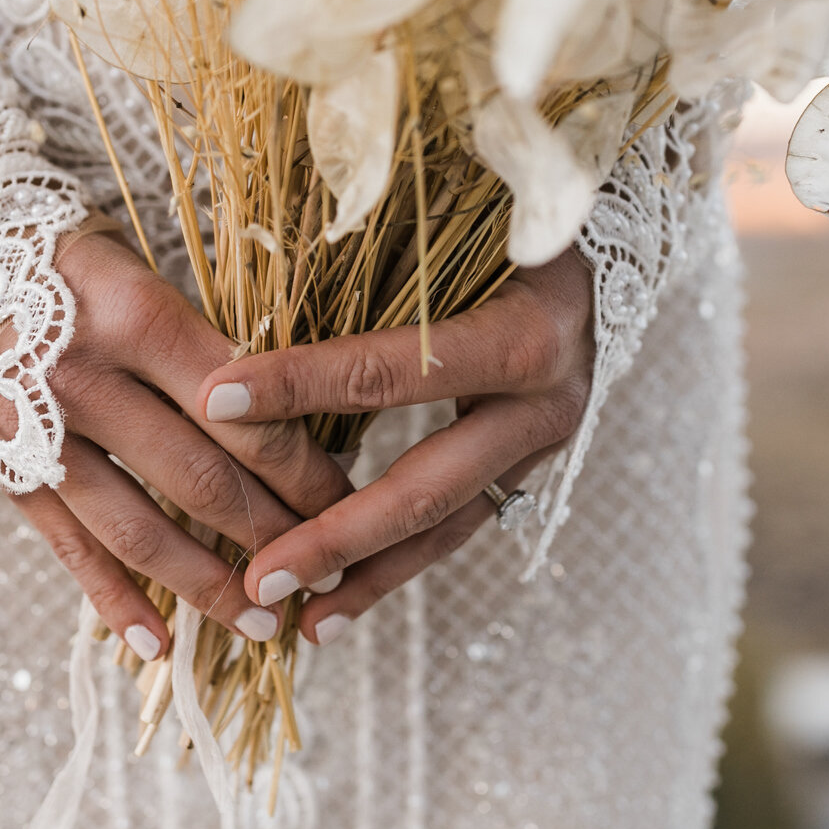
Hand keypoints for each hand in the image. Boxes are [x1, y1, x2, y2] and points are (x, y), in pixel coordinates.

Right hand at [8, 229, 353, 659]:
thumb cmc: (62, 250)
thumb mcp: (141, 270)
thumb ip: (203, 344)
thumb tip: (285, 425)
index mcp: (136, 318)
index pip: (243, 413)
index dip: (304, 469)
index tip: (350, 502)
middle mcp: (84, 380)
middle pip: (202, 479)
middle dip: (275, 535)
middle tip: (325, 574)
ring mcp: (36, 434)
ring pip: (139, 529)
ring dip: (207, 585)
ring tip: (261, 622)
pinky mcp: (2, 469)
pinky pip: (69, 547)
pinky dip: (115, 601)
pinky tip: (158, 644)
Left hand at [194, 249, 594, 642]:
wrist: (612, 246)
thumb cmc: (527, 209)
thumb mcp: (479, 210)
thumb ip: (394, 231)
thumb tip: (279, 245)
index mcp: (527, 335)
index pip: (394, 369)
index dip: (303, 383)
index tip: (216, 396)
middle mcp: (543, 404)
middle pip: (425, 487)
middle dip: (335, 537)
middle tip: (256, 576)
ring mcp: (540, 444)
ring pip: (444, 526)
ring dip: (366, 576)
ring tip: (295, 620)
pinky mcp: (525, 464)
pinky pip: (455, 523)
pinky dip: (394, 562)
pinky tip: (336, 599)